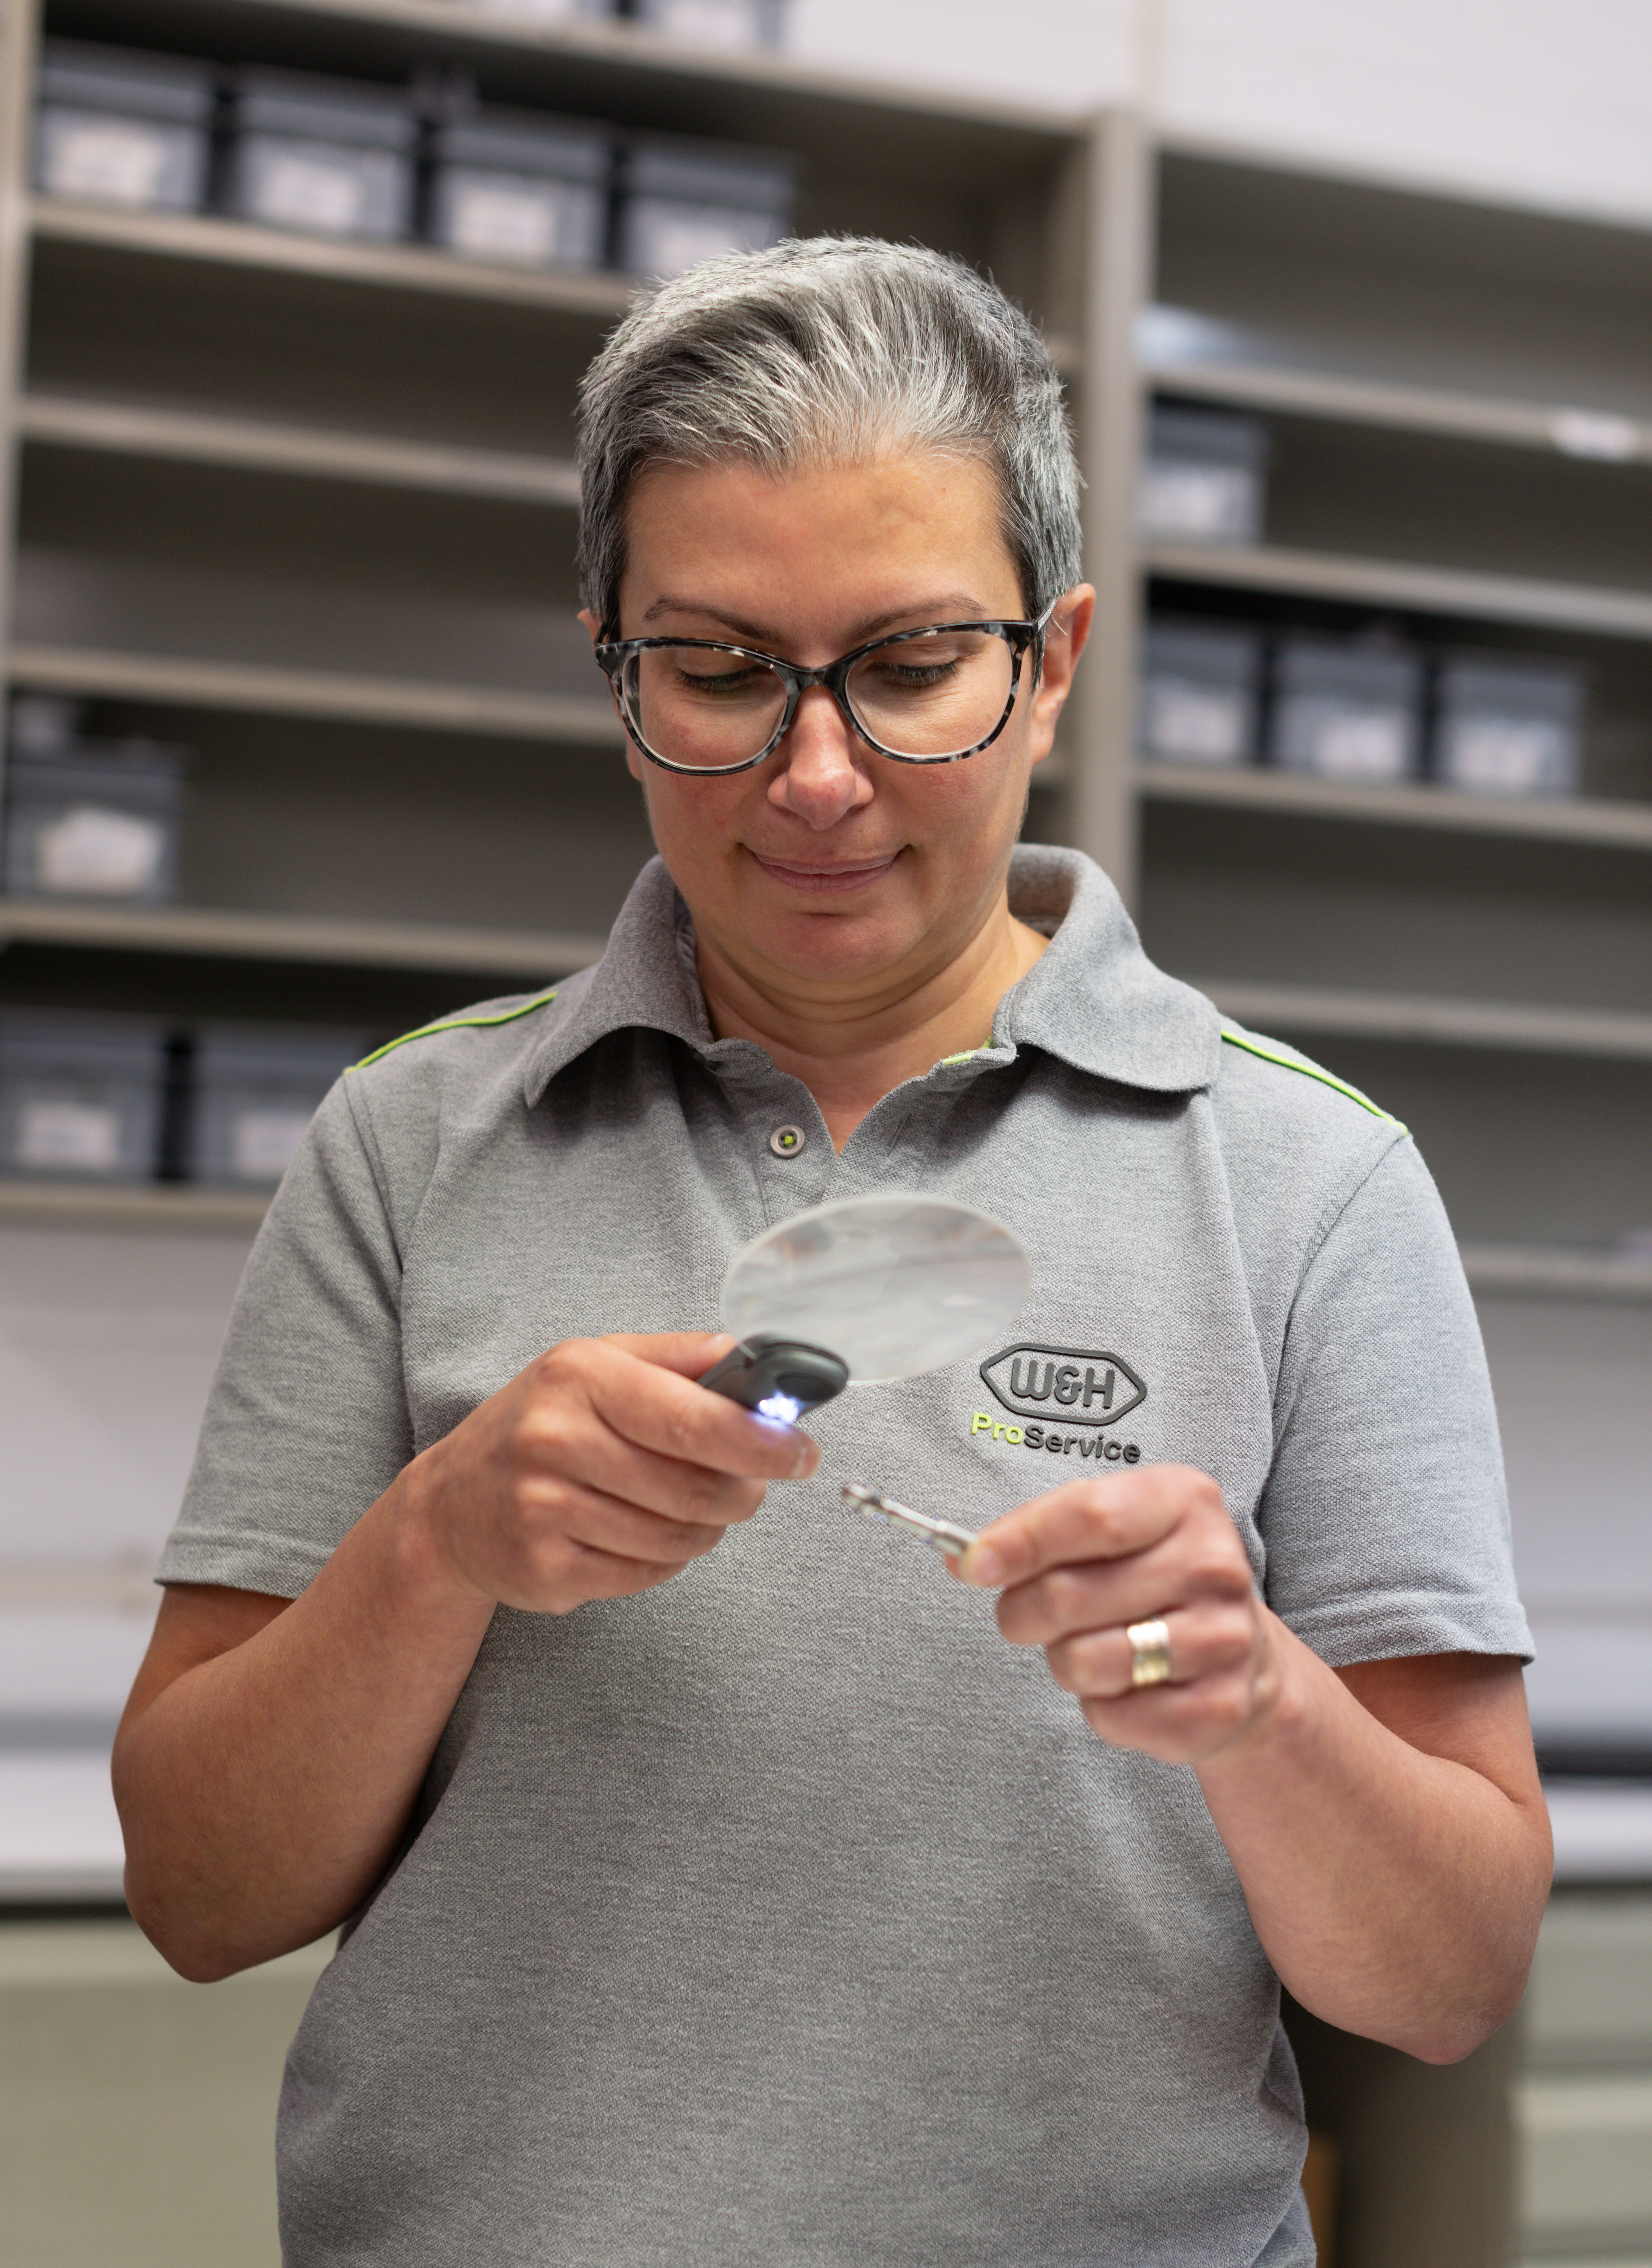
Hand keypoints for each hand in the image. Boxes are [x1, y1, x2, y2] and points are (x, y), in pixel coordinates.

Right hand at [403, 1332, 817, 1615]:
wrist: (449, 1506)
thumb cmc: (540, 1425)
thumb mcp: (596, 1365)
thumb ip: (678, 1357)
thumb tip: (753, 1354)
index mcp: (578, 1377)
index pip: (693, 1419)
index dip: (761, 1441)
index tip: (803, 1453)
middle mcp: (554, 1440)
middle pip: (695, 1488)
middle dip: (741, 1492)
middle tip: (747, 1487)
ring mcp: (544, 1511)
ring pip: (679, 1539)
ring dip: (704, 1530)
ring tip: (684, 1509)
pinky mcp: (546, 1572)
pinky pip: (647, 1576)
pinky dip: (664, 1561)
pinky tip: (638, 1535)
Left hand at [955, 1464, 1277, 1763]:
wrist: (1244, 1653)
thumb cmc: (1156, 1578)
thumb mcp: (1112, 1529)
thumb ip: (1038, 1534)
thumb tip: (964, 1559)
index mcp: (1184, 1501)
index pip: (1088, 1515)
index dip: (1019, 1542)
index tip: (972, 1563)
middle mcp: (1214, 1565)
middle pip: (1069, 1594)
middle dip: (1022, 1611)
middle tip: (1027, 1614)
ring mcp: (1224, 1639)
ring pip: (1084, 1661)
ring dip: (1063, 1661)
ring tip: (1089, 1647)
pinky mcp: (1219, 1707)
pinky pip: (1113, 1717)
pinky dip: (1101, 1707)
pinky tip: (1129, 1685)